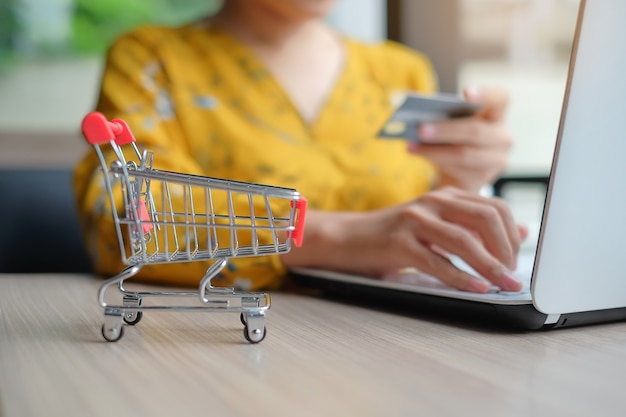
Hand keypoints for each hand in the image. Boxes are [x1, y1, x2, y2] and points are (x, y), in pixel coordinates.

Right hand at [282, 187, 525, 292]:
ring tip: (504, 285)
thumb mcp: (437, 225)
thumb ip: (474, 226)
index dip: (512, 234)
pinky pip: (437, 261)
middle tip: (512, 276)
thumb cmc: (392, 236)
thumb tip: (521, 231)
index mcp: (445, 196)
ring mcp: (414, 221)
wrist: (346, 238)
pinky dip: (461, 277)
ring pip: (463, 241)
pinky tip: (476, 287)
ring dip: (490, 267)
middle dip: (506, 250)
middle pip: (485, 218)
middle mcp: (432, 202)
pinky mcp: (399, 242)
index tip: (515, 259)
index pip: (493, 207)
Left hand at [408, 85, 512, 192]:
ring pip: (463, 154)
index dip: (485, 94)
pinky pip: (457, 170)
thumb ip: (444, 117)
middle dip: (445, 130)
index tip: (466, 93)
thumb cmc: (456, 138)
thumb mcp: (454, 123)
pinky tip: (417, 153)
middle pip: (475, 130)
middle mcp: (502, 136)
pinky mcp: (482, 178)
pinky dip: (434, 160)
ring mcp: (496, 159)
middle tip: (421, 129)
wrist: (462, 171)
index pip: (500, 98)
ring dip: (434, 150)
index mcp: (497, 113)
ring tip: (412, 145)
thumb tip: (418, 118)